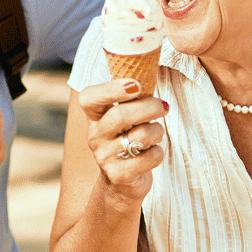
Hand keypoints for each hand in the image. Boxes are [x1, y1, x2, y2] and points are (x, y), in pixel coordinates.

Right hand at [77, 79, 168, 204]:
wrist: (122, 183)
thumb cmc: (129, 140)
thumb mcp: (125, 119)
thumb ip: (131, 97)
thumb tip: (152, 68)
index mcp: (95, 118)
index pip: (89, 98)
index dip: (111, 89)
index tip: (136, 85)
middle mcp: (95, 136)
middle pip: (120, 116)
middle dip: (148, 108)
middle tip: (163, 106)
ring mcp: (105, 158)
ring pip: (140, 137)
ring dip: (156, 131)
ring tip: (155, 133)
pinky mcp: (119, 176)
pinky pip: (149, 158)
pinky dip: (158, 153)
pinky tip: (152, 153)